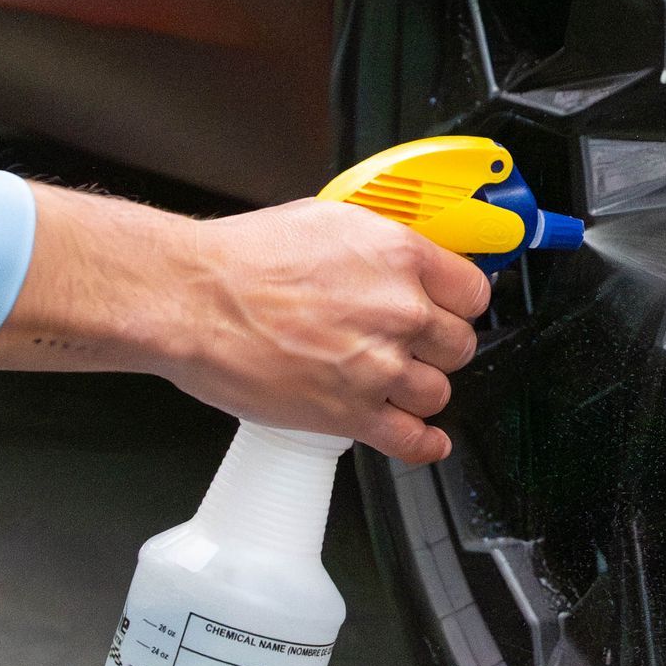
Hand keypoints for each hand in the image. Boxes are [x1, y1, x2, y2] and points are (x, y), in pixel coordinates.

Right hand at [0, 187, 490, 464]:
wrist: (193, 299)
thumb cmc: (243, 259)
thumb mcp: (328, 222)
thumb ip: (379, 246)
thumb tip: (405, 258)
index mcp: (399, 257)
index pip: (472, 291)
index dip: (458, 303)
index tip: (448, 310)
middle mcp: (399, 312)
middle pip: (458, 344)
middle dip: (437, 347)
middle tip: (412, 345)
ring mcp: (378, 367)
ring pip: (437, 392)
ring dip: (419, 390)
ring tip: (394, 383)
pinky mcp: (350, 413)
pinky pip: (412, 440)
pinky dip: (424, 444)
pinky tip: (425, 439)